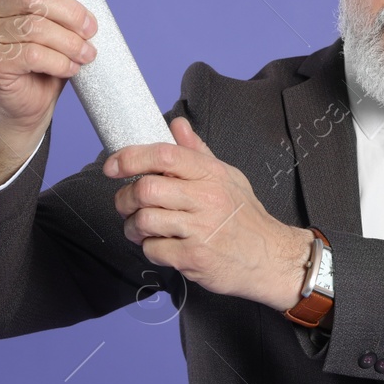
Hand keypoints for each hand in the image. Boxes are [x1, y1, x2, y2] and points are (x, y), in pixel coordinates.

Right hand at [0, 0, 98, 134]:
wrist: (28, 102)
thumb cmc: (44, 58)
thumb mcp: (52, 23)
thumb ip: (57, 3)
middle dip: (70, 12)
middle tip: (90, 29)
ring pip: (36, 28)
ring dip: (70, 42)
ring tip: (86, 53)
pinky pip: (33, 55)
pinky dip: (60, 61)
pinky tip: (71, 67)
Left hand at [106, 117, 310, 312]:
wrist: (271, 257)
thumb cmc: (245, 217)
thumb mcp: (228, 176)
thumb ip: (197, 152)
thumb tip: (176, 124)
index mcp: (210, 174)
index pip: (164, 154)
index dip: (130, 158)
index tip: (113, 166)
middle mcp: (205, 199)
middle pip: (146, 189)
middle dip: (124, 199)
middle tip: (126, 204)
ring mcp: (199, 230)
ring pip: (144, 221)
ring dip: (133, 227)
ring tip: (140, 228)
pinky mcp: (194, 258)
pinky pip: (153, 249)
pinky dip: (149, 248)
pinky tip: (162, 246)